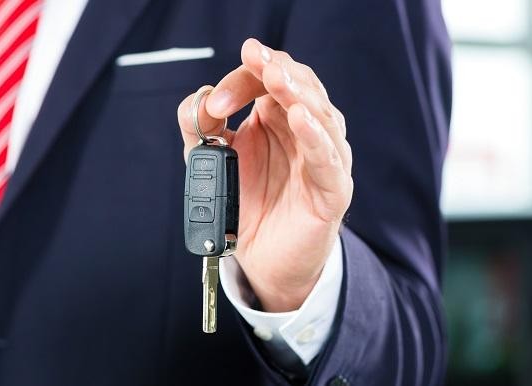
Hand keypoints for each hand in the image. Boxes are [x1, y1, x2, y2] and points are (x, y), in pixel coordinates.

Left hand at [178, 38, 352, 311]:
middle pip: (300, 84)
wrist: (262, 259)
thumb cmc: (246, 203)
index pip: (268, 79)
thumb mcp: (211, 159)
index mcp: (277, 116)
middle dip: (275, 70)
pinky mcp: (332, 189)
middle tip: (255, 59)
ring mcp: (323, 156)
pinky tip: (299, 118)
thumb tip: (199, 102)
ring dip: (297, 93)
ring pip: (320, 114)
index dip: (242, 80)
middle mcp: (305, 129)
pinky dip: (315, 136)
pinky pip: (327, 158)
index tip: (214, 102)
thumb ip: (199, 128)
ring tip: (277, 79)